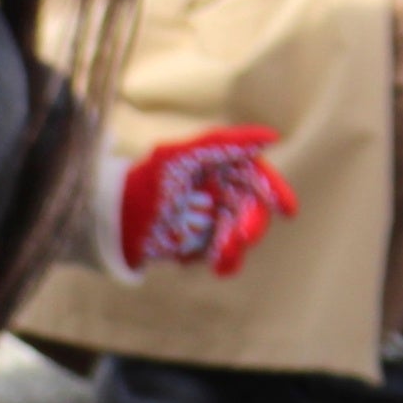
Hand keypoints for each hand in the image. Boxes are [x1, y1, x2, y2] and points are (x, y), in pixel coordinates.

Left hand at [115, 126, 296, 275]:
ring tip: (218, 259)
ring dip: (235, 247)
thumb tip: (271, 136)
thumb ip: (224, 143)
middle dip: (250, 226)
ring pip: (241, 235)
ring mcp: (213, 217)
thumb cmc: (146, 183)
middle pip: (252, 208)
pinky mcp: (205, 242)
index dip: (274, 190)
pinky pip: (225, 255)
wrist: (115, 224)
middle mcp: (220, 189)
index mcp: (218, 164)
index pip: (255, 175)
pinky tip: (211, 266)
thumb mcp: (179, 158)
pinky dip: (223, 261)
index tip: (288, 210)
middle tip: (239, 239)